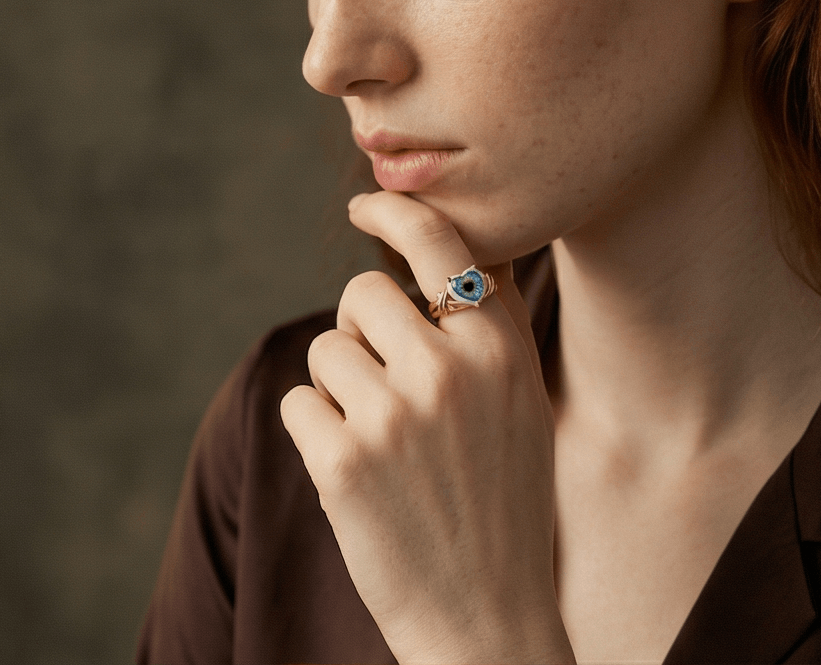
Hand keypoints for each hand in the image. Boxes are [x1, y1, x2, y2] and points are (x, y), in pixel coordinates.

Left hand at [280, 191, 574, 664]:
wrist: (486, 614)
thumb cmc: (504, 496)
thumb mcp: (521, 396)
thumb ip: (489, 320)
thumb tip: (447, 243)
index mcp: (499, 347)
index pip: (437, 240)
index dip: (391, 212)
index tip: (363, 206)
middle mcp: (449, 369)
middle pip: (362, 294)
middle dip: (362, 329)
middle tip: (386, 383)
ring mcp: (394, 415)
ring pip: (327, 350)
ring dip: (341, 387)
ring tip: (384, 441)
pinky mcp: (342, 463)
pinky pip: (299, 402)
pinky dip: (316, 430)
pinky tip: (358, 471)